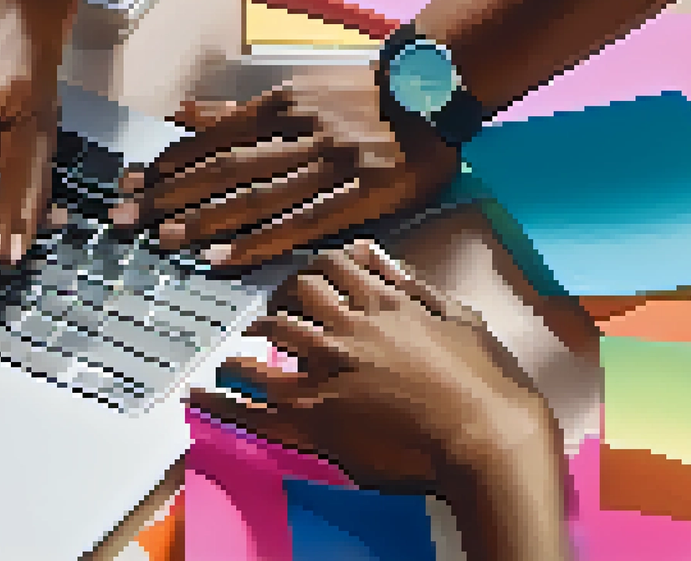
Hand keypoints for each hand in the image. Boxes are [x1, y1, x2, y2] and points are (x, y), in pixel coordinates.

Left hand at [113, 64, 458, 267]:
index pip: (213, 137)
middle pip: (224, 168)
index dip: (169, 162)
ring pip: (256, 196)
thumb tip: (179, 112)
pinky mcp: (362, 194)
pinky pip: (302, 222)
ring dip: (205, 219)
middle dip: (170, 194)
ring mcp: (331, 164)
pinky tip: (224, 257)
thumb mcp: (296, 89)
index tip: (131, 184)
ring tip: (164, 240)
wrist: (433, 94)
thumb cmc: (358, 96)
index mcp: (282, 104)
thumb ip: (236, 109)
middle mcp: (301, 131)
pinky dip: (259, 241)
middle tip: (127, 217)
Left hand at [188, 240, 554, 494]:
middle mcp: (349, 327)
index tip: (306, 279)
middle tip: (272, 313)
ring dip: (252, 337)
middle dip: (281, 297)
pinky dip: (224, 397)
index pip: (332, 265)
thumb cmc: (488, 383)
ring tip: (239, 349)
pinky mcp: (317, 416)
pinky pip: (256, 403)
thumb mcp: (459, 317)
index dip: (313, 269)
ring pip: (271, 335)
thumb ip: (412, 282)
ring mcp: (328, 369)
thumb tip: (373, 251)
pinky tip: (201, 393)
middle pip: (297, 293)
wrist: (489, 439)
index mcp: (386, 301)